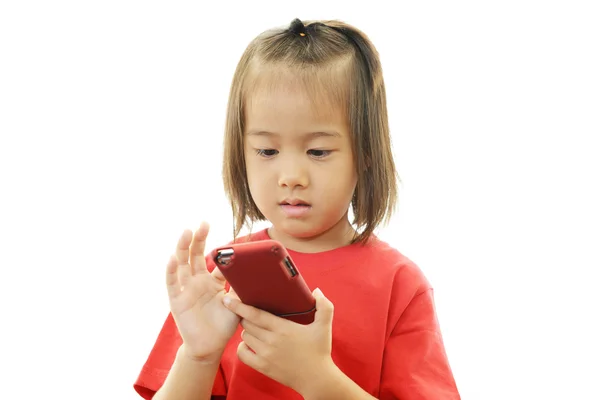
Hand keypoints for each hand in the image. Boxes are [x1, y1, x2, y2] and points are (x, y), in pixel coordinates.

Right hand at [166, 222, 239, 362]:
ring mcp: (186, 289)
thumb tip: (259, 276)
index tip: (231, 238)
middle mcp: (198, 281)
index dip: (223, 251)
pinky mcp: (177, 300)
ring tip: (187, 232)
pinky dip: (171, 270)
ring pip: (182, 264)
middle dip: (199, 239)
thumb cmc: (223, 325)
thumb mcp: (238, 304)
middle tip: (203, 223)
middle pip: (196, 255)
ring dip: (183, 248)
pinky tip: (172, 258)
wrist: (209, 347)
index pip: (217, 262)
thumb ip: (243, 289)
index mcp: (213, 281)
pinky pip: (173, 283)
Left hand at [223, 288, 336, 395]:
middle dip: (246, 317)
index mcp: (283, 328)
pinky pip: (242, 354)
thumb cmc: (320, 351)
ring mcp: (265, 355)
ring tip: (255, 328)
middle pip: (247, 324)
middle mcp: (271, 341)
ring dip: (247, 330)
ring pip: (245, 337)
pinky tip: (249, 344)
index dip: (240, 306)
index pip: (255, 314)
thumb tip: (317, 291)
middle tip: (252, 314)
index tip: (228, 299)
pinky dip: (242, 347)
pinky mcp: (262, 367)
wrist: (317, 379)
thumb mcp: (324, 326)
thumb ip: (324, 306)